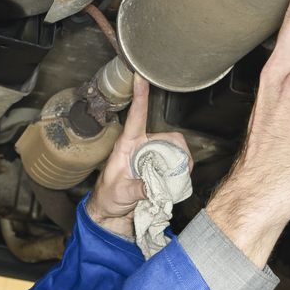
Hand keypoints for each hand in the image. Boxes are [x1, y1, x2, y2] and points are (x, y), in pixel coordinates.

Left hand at [86, 75, 191, 237]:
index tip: (140, 76)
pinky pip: (177, 165)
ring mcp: (151, 157)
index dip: (139, 96)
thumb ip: (137, 190)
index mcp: (127, 146)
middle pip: (169, 137)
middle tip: (177, 173)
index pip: (136, 117)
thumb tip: (153, 187)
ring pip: (176, 151)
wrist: (111, 213)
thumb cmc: (109, 197)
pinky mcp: (159, 168)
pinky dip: (180, 175)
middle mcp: (141, 147)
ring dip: (179, 166)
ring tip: (171, 184)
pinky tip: (172, 186)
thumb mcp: (120, 194)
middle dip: (179, 152)